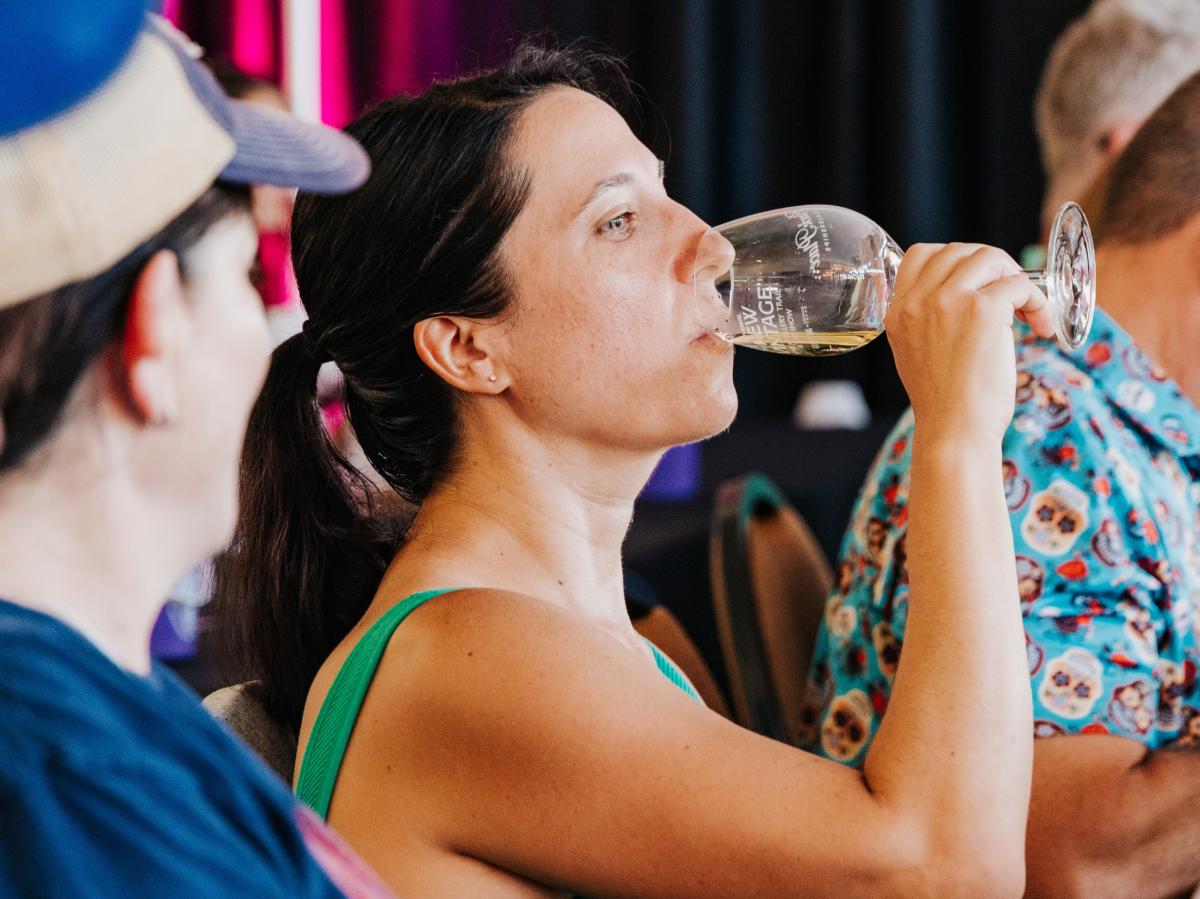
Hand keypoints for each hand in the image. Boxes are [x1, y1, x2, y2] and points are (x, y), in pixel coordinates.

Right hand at [886, 243, 1056, 444]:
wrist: (954, 431)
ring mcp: (948, 302)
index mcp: (898, 312)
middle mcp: (917, 301)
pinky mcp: (982, 311)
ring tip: (1027, 310)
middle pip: (960, 250)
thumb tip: (967, 297)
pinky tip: (1042, 327)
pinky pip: (1020, 284)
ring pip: (990, 258)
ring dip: (1016, 278)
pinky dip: (1039, 301)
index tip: (977, 283)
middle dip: (993, 266)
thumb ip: (928, 320)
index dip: (955, 260)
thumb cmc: (945, 403)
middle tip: (1010, 298)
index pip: (920, 254)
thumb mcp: (917, 353)